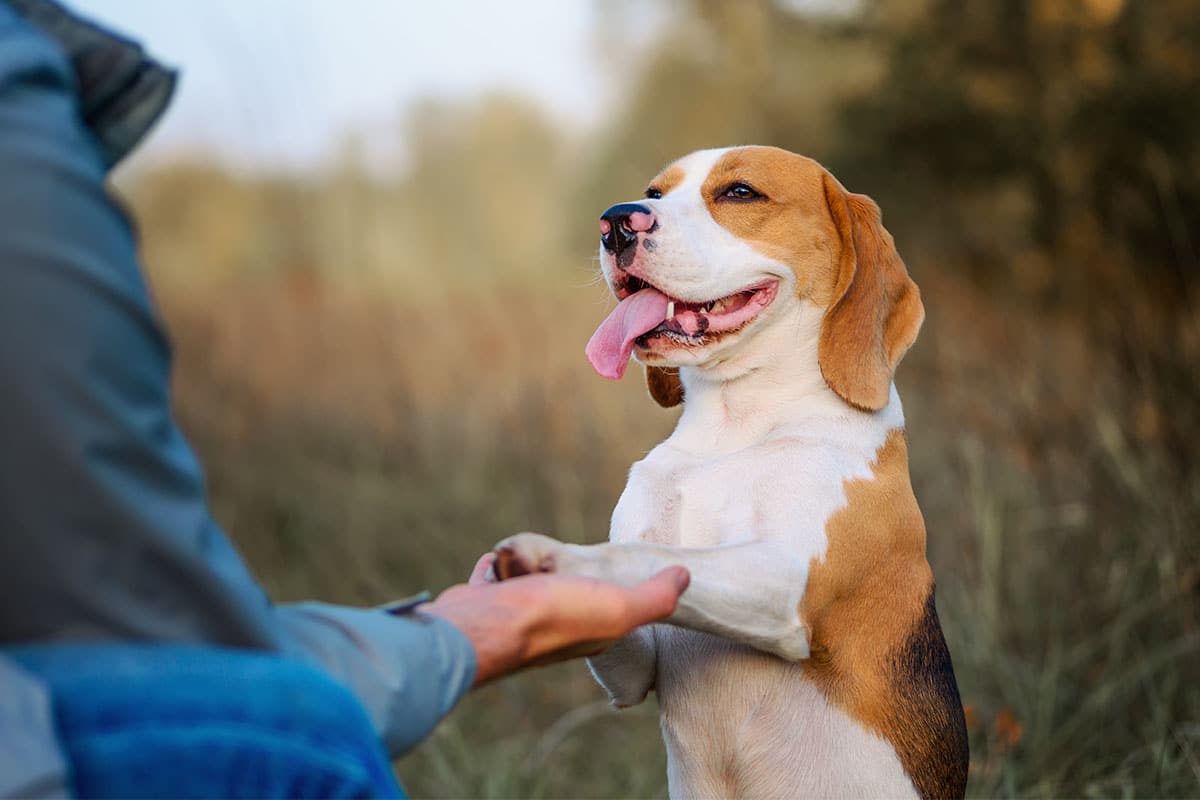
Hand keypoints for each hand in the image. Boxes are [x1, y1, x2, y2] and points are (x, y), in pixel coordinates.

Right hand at [422, 553, 688, 685]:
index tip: (618, 571)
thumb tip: (686, 577)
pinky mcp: (484, 603)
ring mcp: (515, 616)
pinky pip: (493, 580)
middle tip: (567, 560)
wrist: (483, 626)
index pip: (610, 609)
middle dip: (566, 575)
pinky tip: (498, 560)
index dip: (617, 590)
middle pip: (565, 594)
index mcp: (590, 633)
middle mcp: (553, 630)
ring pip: (528, 585)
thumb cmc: (553, 617)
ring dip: (529, 568)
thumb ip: (655, 598)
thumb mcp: (619, 608)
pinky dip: (496, 568)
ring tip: (532, 557)